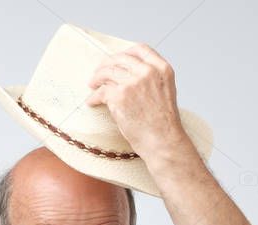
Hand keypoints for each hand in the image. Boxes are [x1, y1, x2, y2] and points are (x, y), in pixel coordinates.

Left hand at [85, 44, 188, 158]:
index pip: (141, 49)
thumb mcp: (165, 92)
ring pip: (108, 72)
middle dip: (107, 64)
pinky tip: (92, 101)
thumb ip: (151, 79)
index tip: (117, 59)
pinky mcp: (119, 96)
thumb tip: (128, 74)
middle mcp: (147, 72)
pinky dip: (94, 97)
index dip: (125, 52)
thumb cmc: (163, 124)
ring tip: (92, 84)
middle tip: (99, 71)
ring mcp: (133, 82)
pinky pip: (101, 92)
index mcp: (162, 69)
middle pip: (120, 59)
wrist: (162, 141)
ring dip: (97, 78)